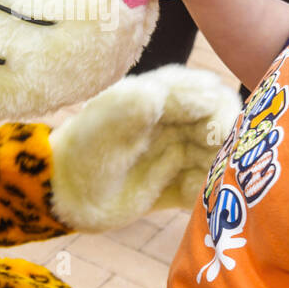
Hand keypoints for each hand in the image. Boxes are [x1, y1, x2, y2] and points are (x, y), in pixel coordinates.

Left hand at [49, 65, 241, 230]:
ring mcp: (176, 154)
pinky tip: (183, 195)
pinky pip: (206, 187)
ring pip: (219, 157)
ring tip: (188, 178)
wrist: (65, 195)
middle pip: (223, 125)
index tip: (211, 132)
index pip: (211, 92)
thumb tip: (209, 96)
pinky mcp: (175, 186)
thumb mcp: (115, 116)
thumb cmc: (87, 147)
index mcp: (161, 95)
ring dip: (215, 168)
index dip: (220, 111)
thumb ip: (158, 100)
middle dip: (223, 142)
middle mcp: (174, 122)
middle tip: (204, 156)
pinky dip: (204, 192)